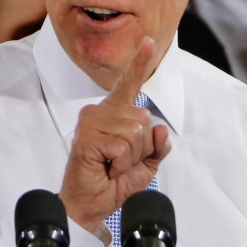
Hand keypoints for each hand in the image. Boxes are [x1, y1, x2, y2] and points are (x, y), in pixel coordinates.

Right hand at [59, 37, 170, 238]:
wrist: (90, 204)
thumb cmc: (112, 182)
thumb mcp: (145, 165)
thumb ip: (157, 146)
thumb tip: (159, 128)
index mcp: (114, 114)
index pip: (130, 85)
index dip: (140, 62)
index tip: (150, 42)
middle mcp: (100, 111)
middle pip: (144, 120)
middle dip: (141, 149)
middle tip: (119, 162)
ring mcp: (91, 121)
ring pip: (136, 133)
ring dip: (130, 158)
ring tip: (111, 165)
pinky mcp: (87, 135)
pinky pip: (124, 146)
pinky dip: (121, 163)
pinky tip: (106, 167)